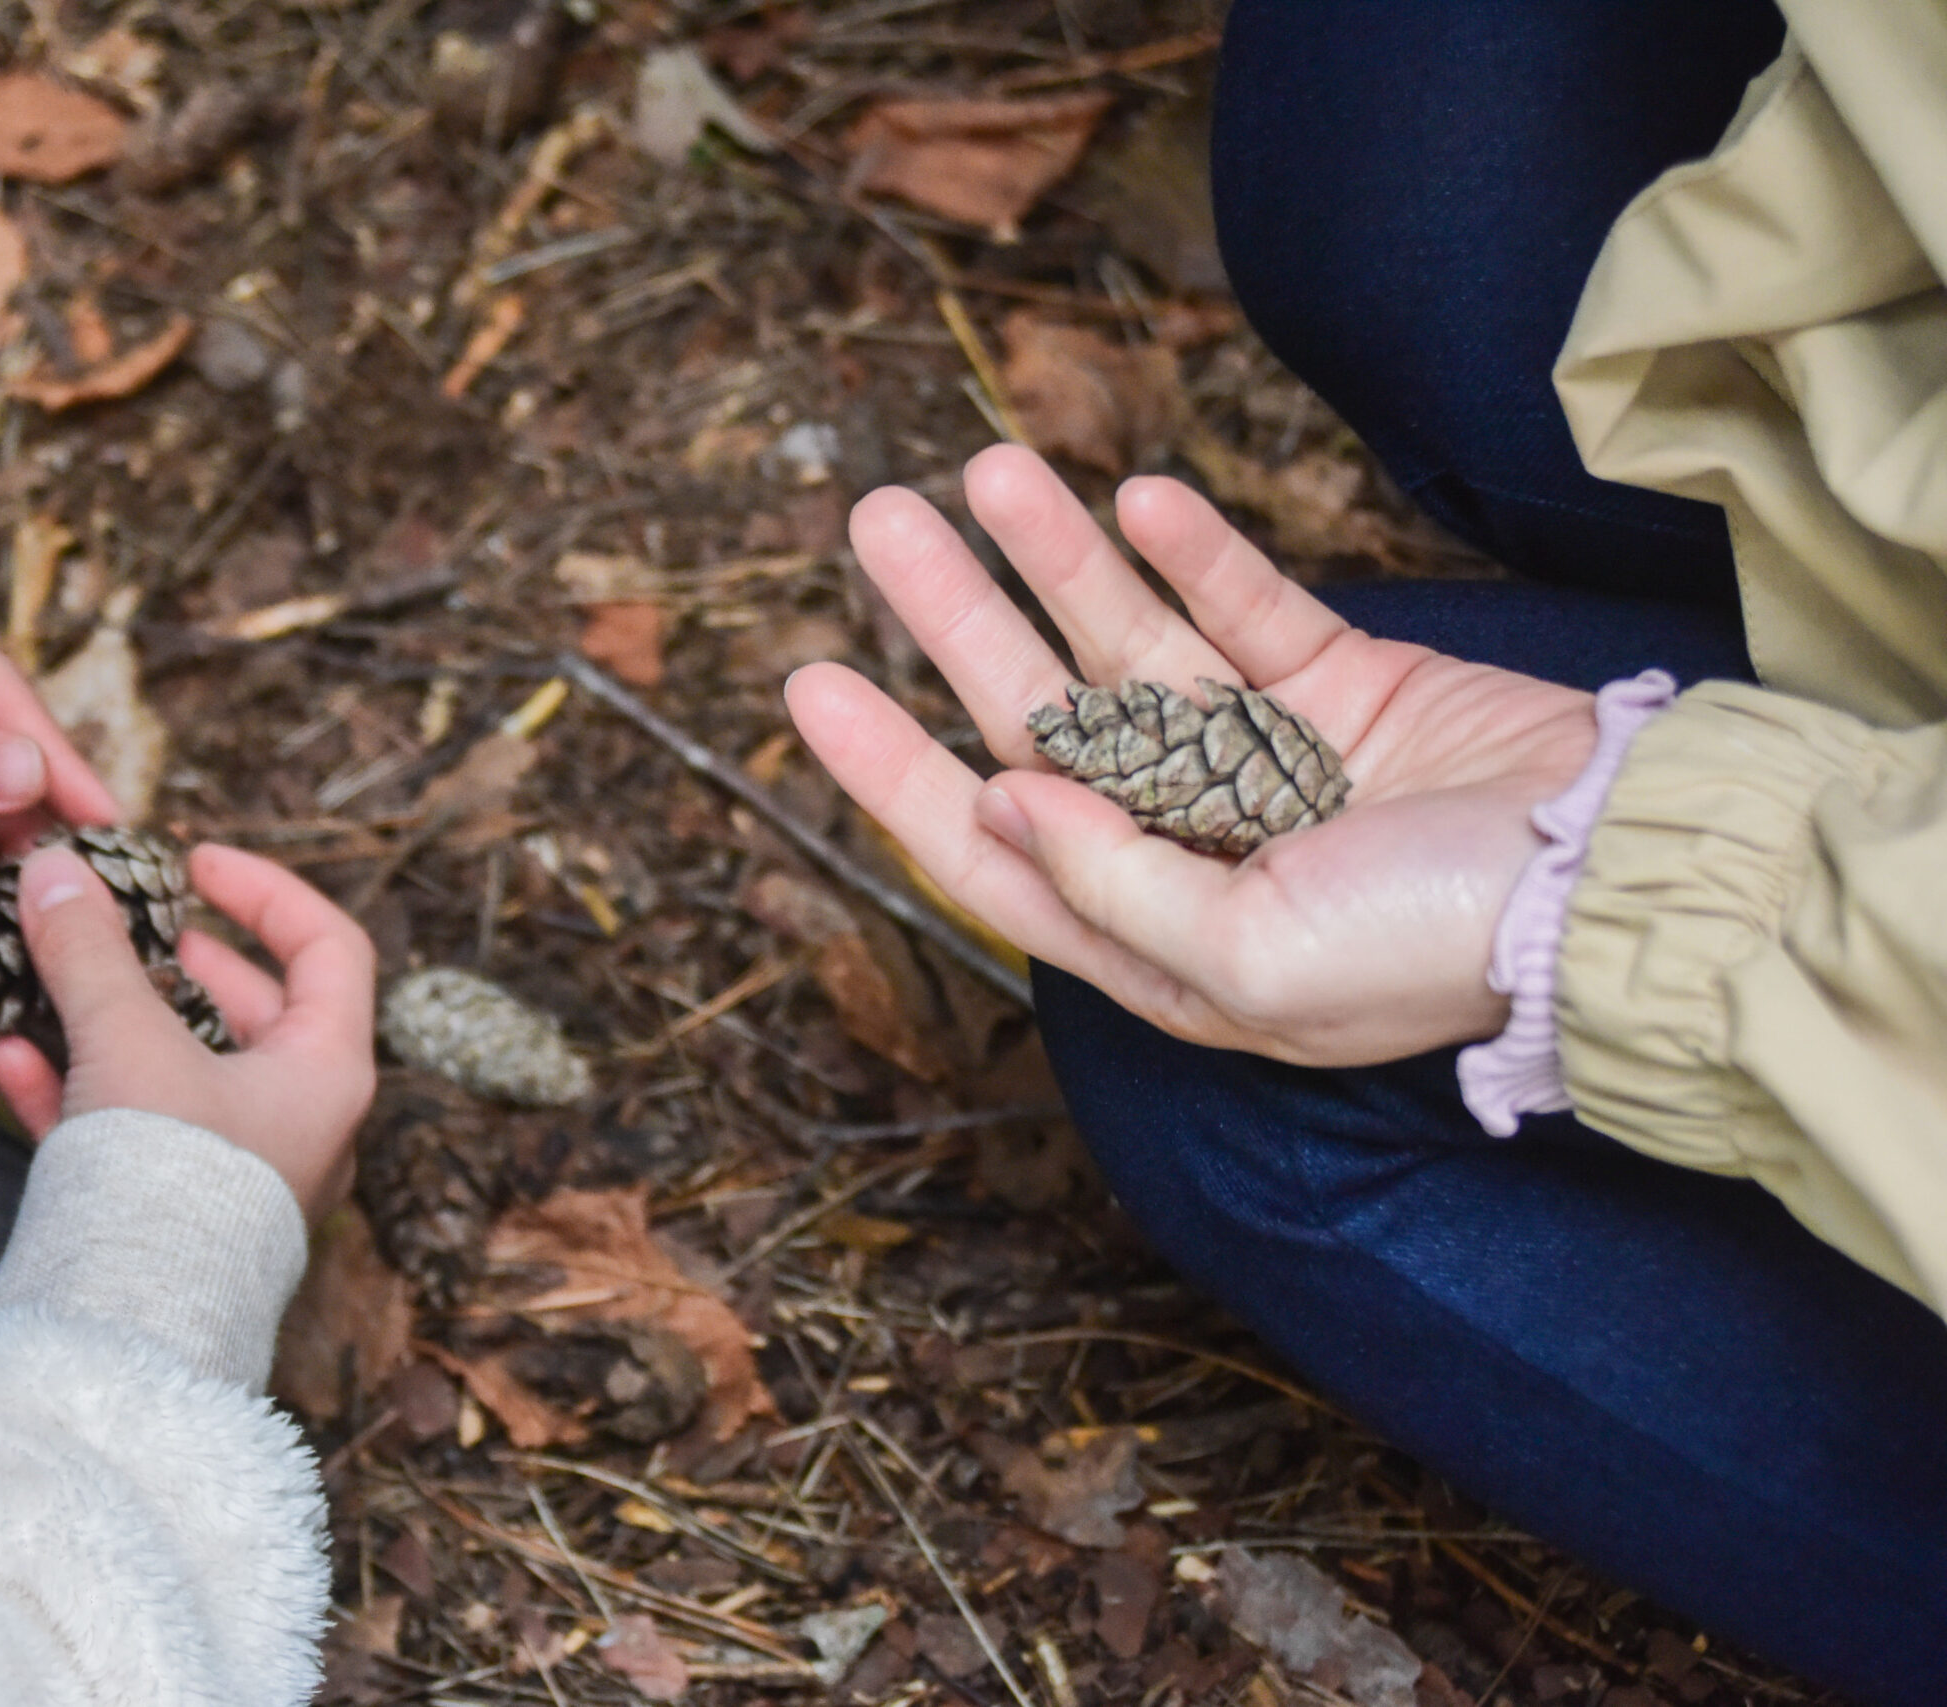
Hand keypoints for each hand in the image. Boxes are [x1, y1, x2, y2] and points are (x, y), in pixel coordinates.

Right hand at [0, 842, 376, 1218]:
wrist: (129, 1337)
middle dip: (183, 963)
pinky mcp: (177, 1220)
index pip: (330, 949)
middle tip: (132, 925)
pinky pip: (133, 1135)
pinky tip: (9, 1059)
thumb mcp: (128, 1046)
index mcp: (326, 1073)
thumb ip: (91, 954)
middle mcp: (300, 1123)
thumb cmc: (165, 1187)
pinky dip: (80, 1093)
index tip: (197, 861)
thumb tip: (54, 869)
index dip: (268, 892)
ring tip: (58, 978)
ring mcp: (240, 1176)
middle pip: (255, 1011)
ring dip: (116, 1023)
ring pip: (183, 1073)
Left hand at [786, 445, 1598, 1065]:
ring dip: (1055, 556)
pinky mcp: (1343, 686)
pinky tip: (1138, 498)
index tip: (808, 682)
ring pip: (1128, 640)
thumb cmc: (1430, 950)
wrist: (1620, 882)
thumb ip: (1114, 892)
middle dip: (952, 620)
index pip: (986, 844)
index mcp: (1152, 936)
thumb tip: (1001, 807)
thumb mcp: (1248, 964)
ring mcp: (1264, 757)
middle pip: (1037, 716)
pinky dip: (1194, 554)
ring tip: (982, 468)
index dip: (890, 769)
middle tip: (876, 518)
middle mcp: (1189, 844)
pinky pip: (1245, 608)